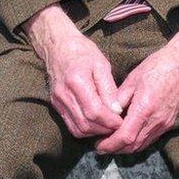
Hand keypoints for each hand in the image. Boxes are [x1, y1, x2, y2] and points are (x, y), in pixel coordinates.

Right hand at [24, 4, 123, 138]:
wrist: (58, 47)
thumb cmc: (83, 52)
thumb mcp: (101, 64)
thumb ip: (109, 88)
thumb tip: (117, 110)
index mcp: (77, 81)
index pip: (94, 112)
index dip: (110, 121)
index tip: (121, 121)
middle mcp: (64, 95)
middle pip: (85, 124)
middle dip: (104, 129)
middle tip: (118, 125)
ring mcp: (58, 102)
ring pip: (77, 129)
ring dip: (95, 132)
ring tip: (108, 125)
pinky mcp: (56, 106)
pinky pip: (71, 125)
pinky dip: (85, 129)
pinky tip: (96, 123)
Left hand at [94, 29, 178, 154]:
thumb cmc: (158, 66)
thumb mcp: (133, 79)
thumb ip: (119, 98)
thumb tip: (107, 113)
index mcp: (145, 108)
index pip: (125, 137)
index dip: (110, 144)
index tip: (99, 145)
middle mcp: (156, 120)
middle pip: (133, 146)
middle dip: (116, 149)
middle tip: (102, 145)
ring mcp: (165, 123)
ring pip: (142, 145)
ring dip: (127, 147)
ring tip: (113, 141)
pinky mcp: (169, 123)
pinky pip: (151, 139)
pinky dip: (138, 141)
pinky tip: (130, 134)